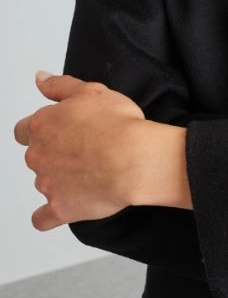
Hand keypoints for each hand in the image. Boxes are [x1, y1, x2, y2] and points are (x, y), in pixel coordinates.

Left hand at [13, 72, 146, 230]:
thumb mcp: (91, 90)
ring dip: (58, 178)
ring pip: (43, 181)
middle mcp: (38, 155)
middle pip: (35, 155)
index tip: (59, 131)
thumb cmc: (118, 123)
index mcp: (42, 125)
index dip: (42, 129)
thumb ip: (59, 85)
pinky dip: (49, 214)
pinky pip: (42, 219)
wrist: (133, 159)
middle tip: (82, 148)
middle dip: (53, 153)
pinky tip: (63, 206)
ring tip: (88, 172)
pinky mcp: (60, 208)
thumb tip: (39, 79)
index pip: (24, 129)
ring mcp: (47, 184)